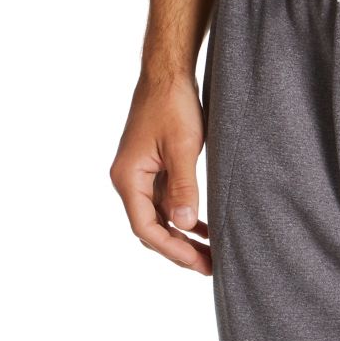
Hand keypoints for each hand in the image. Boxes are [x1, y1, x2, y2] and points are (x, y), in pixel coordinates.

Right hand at [110, 75, 210, 274]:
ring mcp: (142, 175)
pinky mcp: (155, 168)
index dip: (172, 249)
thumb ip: (183, 188)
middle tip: (210, 267)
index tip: (198, 263)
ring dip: (183, 236)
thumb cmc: (173, 105)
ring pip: (161, 217)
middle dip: (179, 250)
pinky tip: (204, 229)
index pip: (146, 228)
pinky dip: (184, 217)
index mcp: (128, 178)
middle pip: (151, 228)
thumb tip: (183, 226)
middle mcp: (130, 180)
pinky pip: (167, 202)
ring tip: (211, 254)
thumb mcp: (182, 147)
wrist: (168, 74)